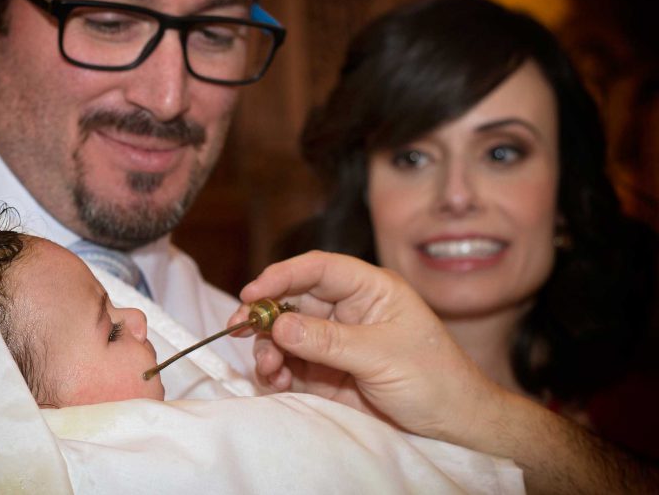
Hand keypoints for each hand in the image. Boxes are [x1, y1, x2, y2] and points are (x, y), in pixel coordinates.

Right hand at [229, 250, 502, 440]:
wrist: (453, 423)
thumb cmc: (434, 377)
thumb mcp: (382, 355)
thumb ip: (329, 340)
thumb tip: (279, 324)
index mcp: (369, 290)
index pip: (319, 269)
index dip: (282, 274)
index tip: (252, 291)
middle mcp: (347, 310)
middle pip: (293, 301)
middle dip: (264, 314)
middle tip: (238, 328)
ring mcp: (334, 342)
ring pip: (286, 334)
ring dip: (268, 346)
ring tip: (268, 366)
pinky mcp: (326, 372)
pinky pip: (290, 364)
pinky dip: (276, 370)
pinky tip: (275, 379)